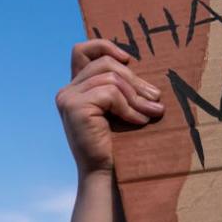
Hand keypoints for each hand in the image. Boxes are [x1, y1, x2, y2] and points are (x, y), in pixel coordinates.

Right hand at [56, 40, 164, 175]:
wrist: (106, 174)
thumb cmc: (117, 144)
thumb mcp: (117, 108)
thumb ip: (118, 87)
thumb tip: (136, 64)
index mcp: (75, 89)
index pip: (81, 50)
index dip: (105, 46)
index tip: (128, 60)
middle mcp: (67, 91)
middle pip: (106, 64)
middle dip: (135, 81)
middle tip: (155, 99)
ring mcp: (68, 98)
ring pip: (111, 79)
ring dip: (136, 97)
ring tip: (151, 113)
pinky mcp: (74, 107)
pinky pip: (110, 93)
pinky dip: (129, 107)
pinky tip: (138, 121)